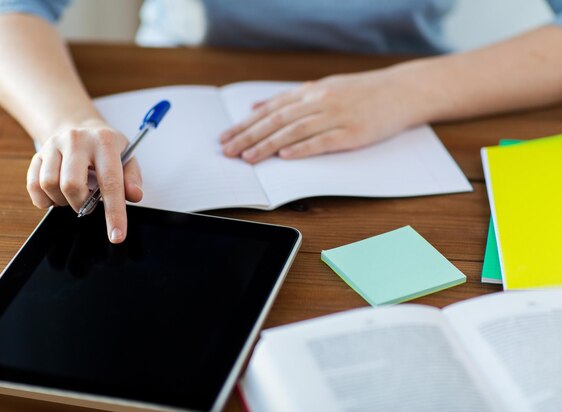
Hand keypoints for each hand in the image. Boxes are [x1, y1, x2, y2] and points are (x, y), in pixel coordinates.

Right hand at [26, 120, 142, 243]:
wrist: (80, 126)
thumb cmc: (106, 148)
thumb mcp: (127, 157)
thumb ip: (132, 178)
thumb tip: (134, 195)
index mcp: (104, 142)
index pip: (110, 182)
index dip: (114, 213)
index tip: (116, 236)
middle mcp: (77, 140)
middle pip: (72, 185)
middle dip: (80, 204)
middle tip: (87, 203)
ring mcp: (54, 145)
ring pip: (49, 185)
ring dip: (63, 201)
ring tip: (73, 196)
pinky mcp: (39, 153)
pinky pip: (33, 185)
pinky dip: (45, 199)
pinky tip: (57, 195)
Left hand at [220, 69, 420, 162]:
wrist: (402, 91)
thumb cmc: (361, 92)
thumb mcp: (322, 87)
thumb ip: (289, 98)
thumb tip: (256, 105)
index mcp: (310, 92)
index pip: (270, 110)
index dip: (245, 124)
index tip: (226, 136)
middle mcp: (320, 101)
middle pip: (277, 120)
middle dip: (249, 136)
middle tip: (228, 150)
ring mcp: (337, 116)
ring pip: (295, 131)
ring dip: (268, 145)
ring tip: (248, 157)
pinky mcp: (353, 133)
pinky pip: (324, 141)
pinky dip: (303, 148)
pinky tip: (285, 155)